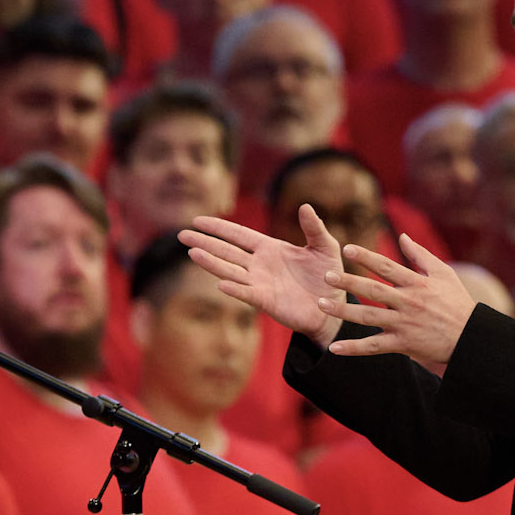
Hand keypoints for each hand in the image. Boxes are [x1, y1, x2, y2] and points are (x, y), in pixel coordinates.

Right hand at [182, 210, 344, 344]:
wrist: (333, 308)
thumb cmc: (328, 277)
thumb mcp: (324, 247)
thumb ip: (314, 228)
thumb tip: (305, 206)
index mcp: (269, 248)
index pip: (238, 235)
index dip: (218, 227)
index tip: (197, 220)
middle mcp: (259, 265)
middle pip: (226, 251)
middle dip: (205, 242)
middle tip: (181, 235)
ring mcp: (259, 283)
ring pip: (230, 270)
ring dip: (212, 263)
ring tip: (192, 253)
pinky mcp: (266, 301)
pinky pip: (246, 293)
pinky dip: (234, 289)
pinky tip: (220, 283)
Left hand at [318, 237, 477, 369]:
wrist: (470, 338)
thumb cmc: (457, 303)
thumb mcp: (444, 274)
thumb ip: (420, 255)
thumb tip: (402, 236)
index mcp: (417, 283)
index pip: (387, 267)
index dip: (366, 257)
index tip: (346, 249)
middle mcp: (408, 302)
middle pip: (373, 290)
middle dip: (348, 282)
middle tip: (326, 276)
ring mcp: (404, 324)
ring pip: (368, 317)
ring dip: (343, 312)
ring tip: (321, 305)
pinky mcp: (403, 344)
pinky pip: (374, 346)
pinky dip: (354, 348)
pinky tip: (334, 348)